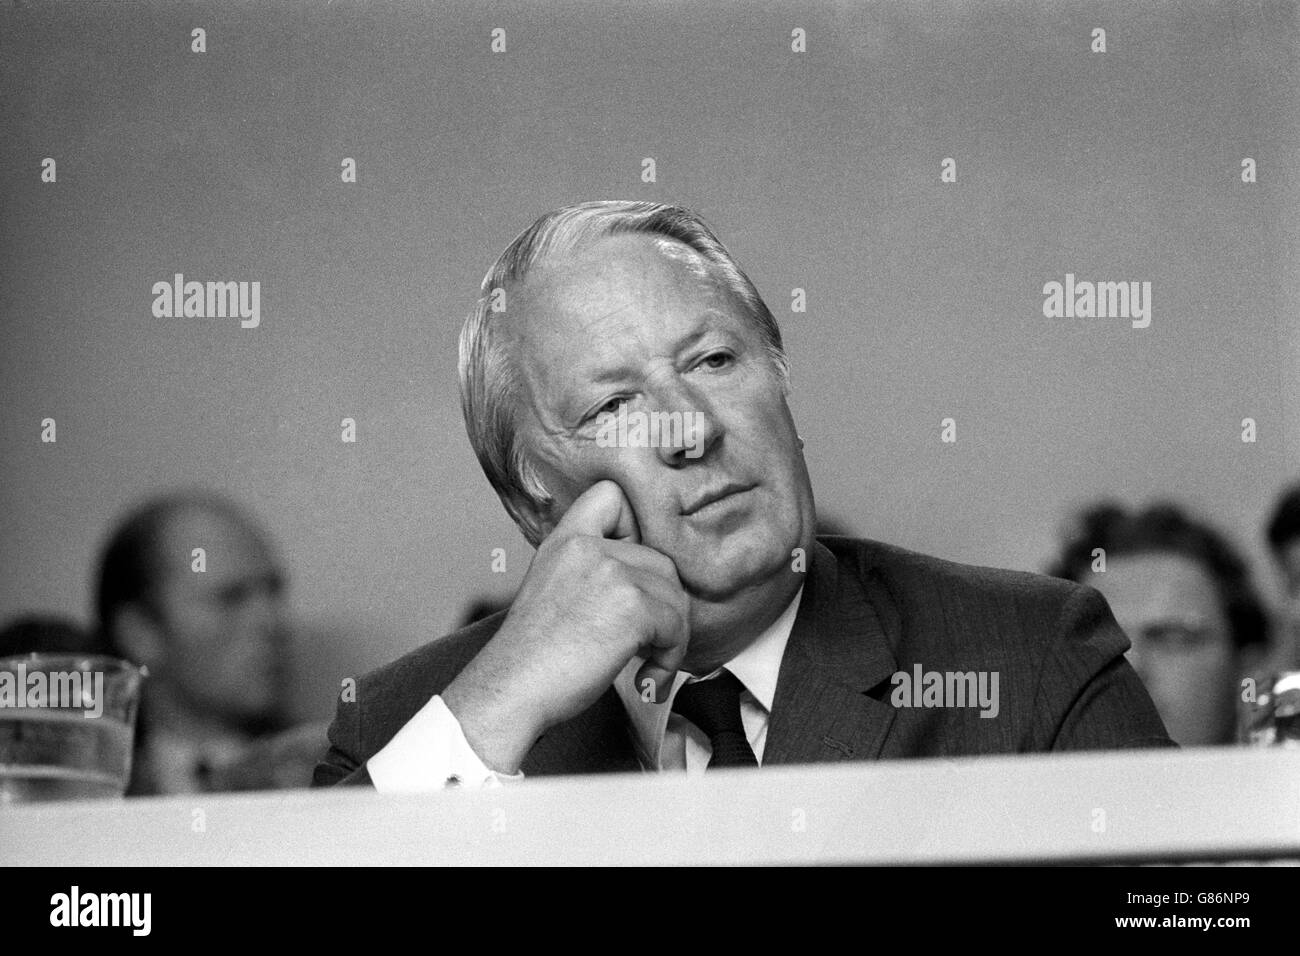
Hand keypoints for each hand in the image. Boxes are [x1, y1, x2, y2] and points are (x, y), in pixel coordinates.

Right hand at [442, 481, 689, 773]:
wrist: (512, 690)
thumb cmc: (532, 658)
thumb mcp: (553, 590)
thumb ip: (592, 573)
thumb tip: (648, 587)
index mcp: (565, 541)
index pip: (612, 495)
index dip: (635, 527)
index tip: (631, 572)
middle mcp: (588, 549)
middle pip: (660, 561)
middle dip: (662, 604)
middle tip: (644, 641)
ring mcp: (612, 574)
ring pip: (675, 596)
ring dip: (670, 636)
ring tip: (646, 664)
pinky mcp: (632, 608)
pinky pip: (676, 627)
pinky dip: (669, 658)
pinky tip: (646, 678)